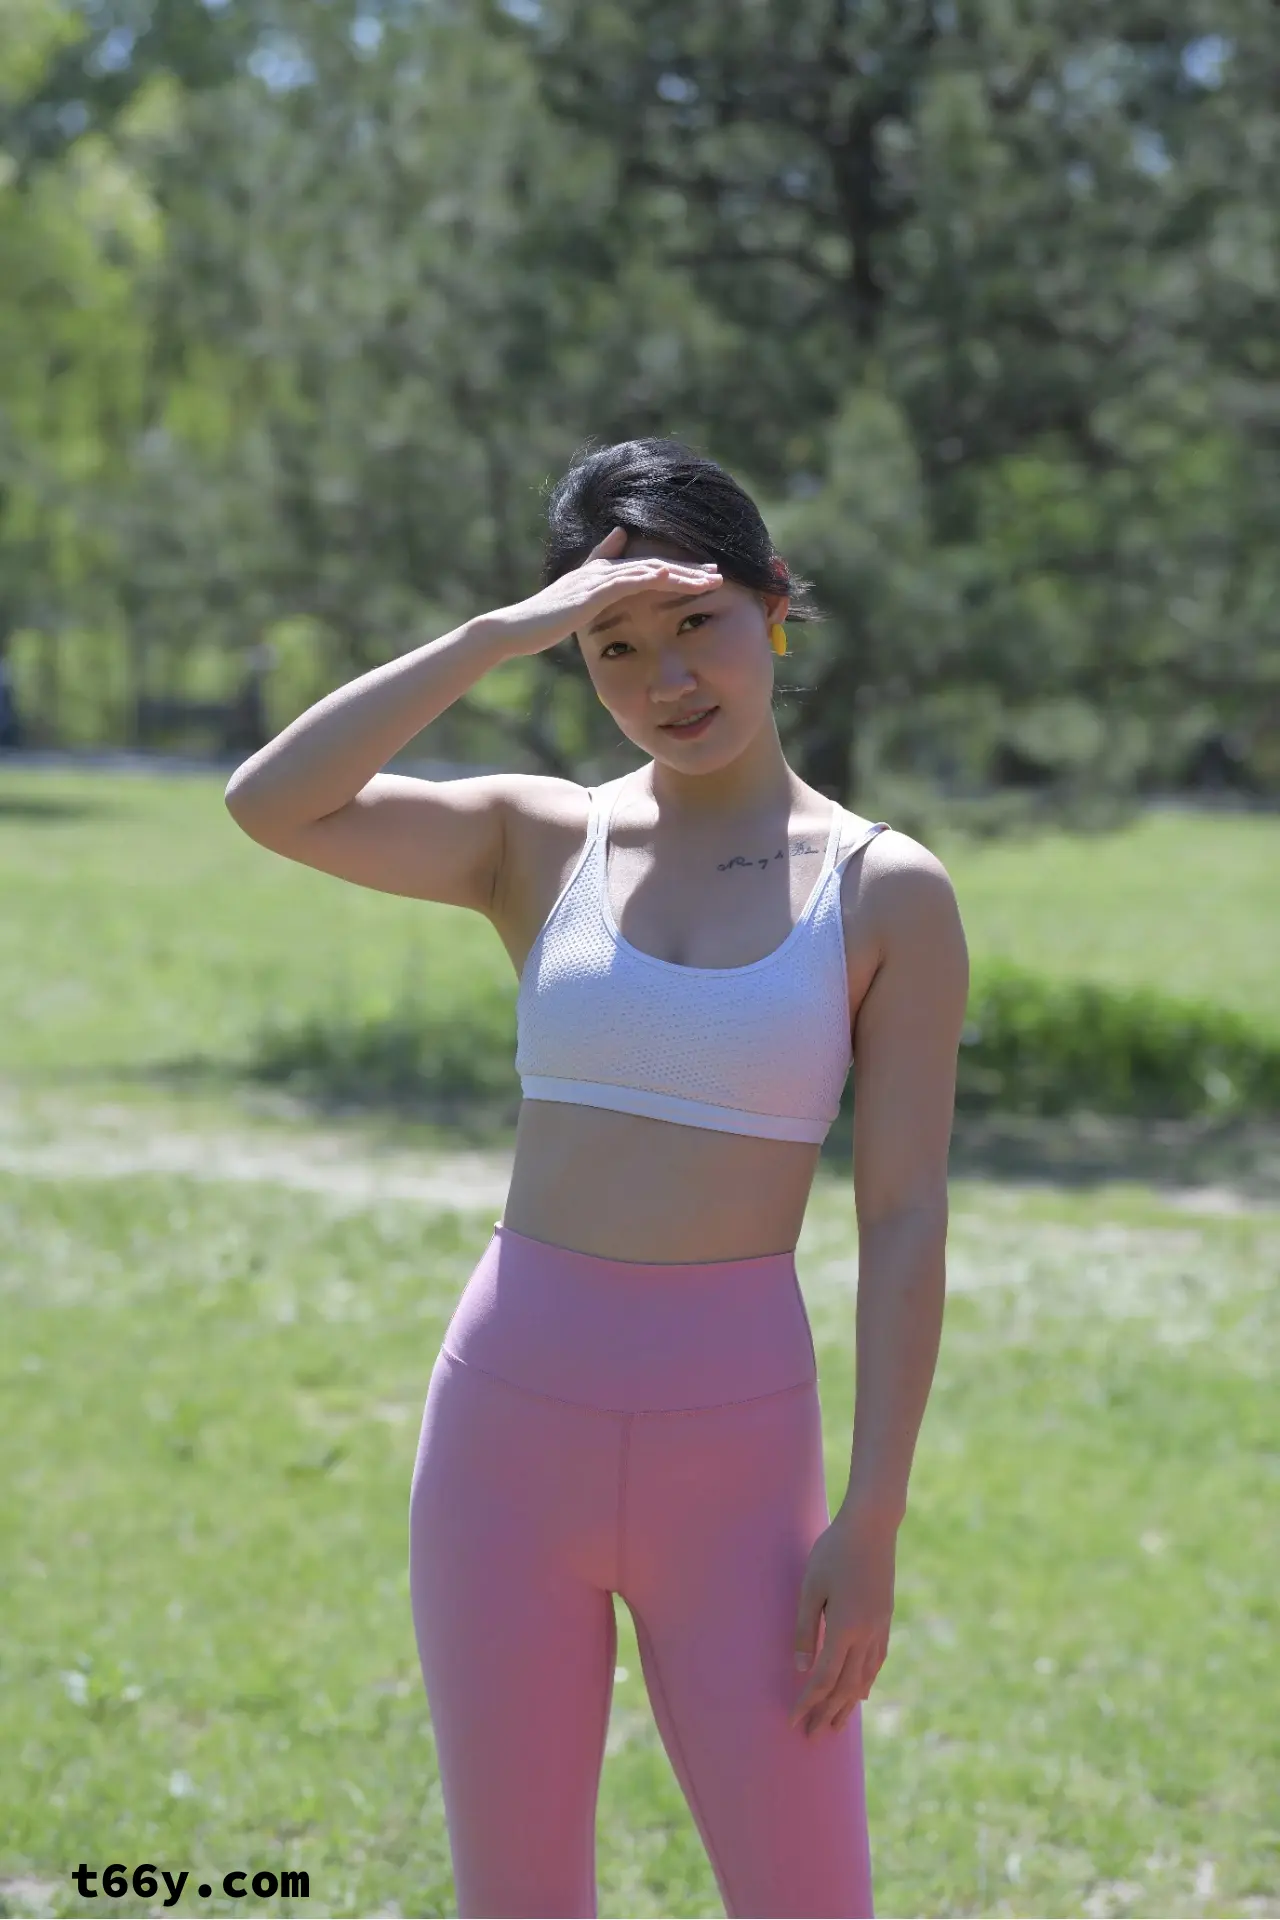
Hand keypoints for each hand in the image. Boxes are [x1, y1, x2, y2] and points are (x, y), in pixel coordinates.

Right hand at [484, 526, 721, 658]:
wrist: (515, 629)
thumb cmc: (541, 624)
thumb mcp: (572, 610)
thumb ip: (588, 602)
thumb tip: (603, 601)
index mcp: (600, 575)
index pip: (646, 570)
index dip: (677, 572)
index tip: (703, 577)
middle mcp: (601, 570)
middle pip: (654, 565)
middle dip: (688, 569)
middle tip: (719, 573)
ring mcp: (597, 578)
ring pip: (649, 570)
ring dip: (681, 573)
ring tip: (710, 578)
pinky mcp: (592, 590)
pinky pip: (629, 580)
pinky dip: (653, 576)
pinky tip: (674, 577)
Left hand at [789, 1513, 895, 1737]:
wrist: (873, 1525)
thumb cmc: (834, 1550)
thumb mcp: (811, 1586)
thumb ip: (805, 1629)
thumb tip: (800, 1667)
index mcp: (846, 1628)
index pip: (825, 1678)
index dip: (809, 1702)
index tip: (794, 1720)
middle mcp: (867, 1634)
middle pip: (846, 1686)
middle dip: (828, 1713)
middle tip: (812, 1736)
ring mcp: (880, 1627)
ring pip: (865, 1678)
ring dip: (848, 1705)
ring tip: (836, 1726)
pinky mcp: (886, 1618)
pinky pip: (876, 1662)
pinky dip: (866, 1682)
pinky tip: (862, 1693)